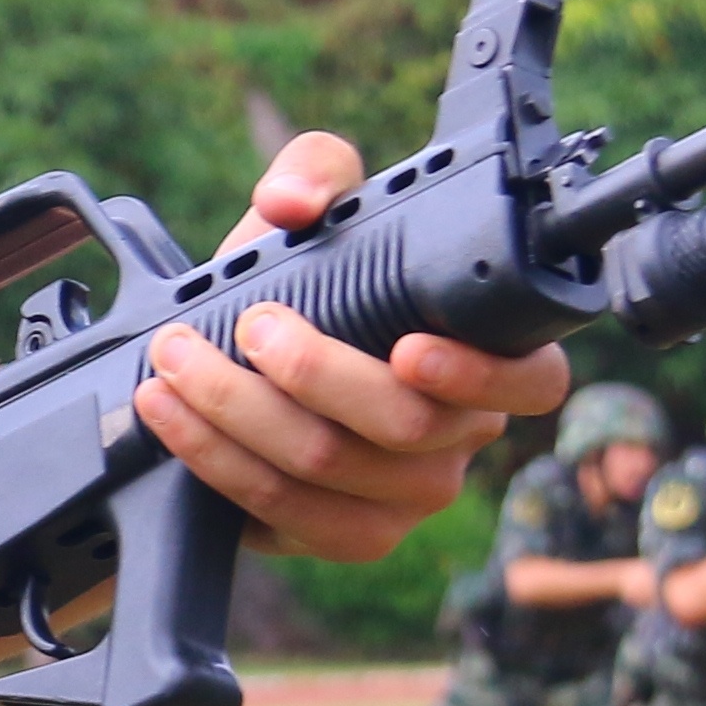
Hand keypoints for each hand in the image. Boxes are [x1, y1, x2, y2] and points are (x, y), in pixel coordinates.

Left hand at [129, 133, 570, 562]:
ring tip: (176, 359)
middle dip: (312, 373)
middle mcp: (458, 439)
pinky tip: (170, 412)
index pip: (534, 383)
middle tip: (248, 326)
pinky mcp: (338, 535)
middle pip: (405, 427)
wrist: (237, 356)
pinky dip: (213, 457)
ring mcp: (402, 499)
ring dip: (238, 412)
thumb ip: (315, 170)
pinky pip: (281, 510)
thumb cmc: (303, 284)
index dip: (481, 375)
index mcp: (487, 361)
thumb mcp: (315, 209)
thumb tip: (292, 201)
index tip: (407, 348)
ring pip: (329, 469)